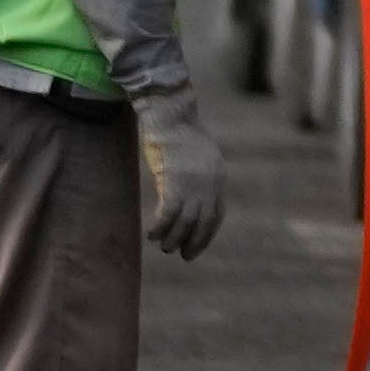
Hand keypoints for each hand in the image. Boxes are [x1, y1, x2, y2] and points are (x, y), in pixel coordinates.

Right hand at [140, 106, 225, 260]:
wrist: (171, 115)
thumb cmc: (179, 134)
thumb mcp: (196, 157)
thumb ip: (198, 177)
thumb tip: (190, 198)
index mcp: (218, 176)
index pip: (218, 213)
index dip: (207, 233)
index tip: (197, 246)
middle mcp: (210, 181)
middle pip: (205, 220)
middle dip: (195, 241)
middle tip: (183, 255)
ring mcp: (193, 181)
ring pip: (186, 220)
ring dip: (175, 238)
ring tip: (164, 246)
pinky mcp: (174, 179)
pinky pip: (169, 212)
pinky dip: (161, 226)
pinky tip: (152, 233)